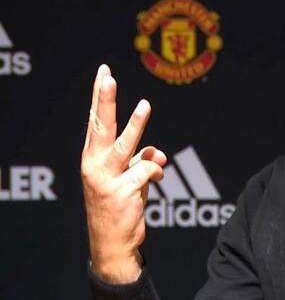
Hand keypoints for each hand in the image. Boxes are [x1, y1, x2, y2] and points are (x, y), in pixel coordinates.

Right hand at [81, 64, 166, 282]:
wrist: (113, 243)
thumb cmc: (120, 206)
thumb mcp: (130, 178)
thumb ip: (141, 160)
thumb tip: (159, 154)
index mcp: (93, 158)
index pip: (96, 121)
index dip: (99, 97)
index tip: (104, 73)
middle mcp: (94, 166)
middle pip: (101, 126)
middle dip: (104, 100)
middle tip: (107, 76)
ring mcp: (106, 179)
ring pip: (125, 146)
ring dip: (136, 125)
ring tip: (145, 105)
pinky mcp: (121, 192)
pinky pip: (148, 171)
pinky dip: (156, 173)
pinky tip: (156, 182)